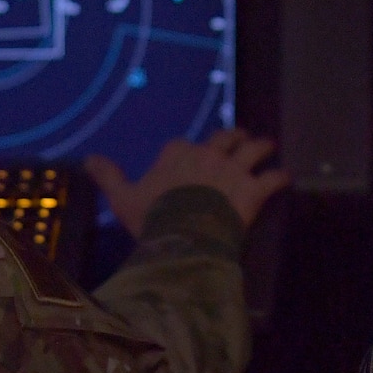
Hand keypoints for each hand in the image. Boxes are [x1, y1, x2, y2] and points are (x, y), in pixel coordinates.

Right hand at [85, 128, 290, 237]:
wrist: (183, 235)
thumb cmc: (152, 217)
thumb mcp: (123, 197)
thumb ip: (109, 176)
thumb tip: (87, 159)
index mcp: (177, 153)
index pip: (183, 144)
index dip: (188, 150)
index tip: (191, 156)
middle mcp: (208, 154)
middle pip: (225, 138)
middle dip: (234, 137)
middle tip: (241, 139)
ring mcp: (233, 170)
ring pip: (254, 149)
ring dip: (262, 146)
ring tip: (269, 145)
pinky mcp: (253, 189)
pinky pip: (272, 178)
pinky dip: (280, 178)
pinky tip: (285, 178)